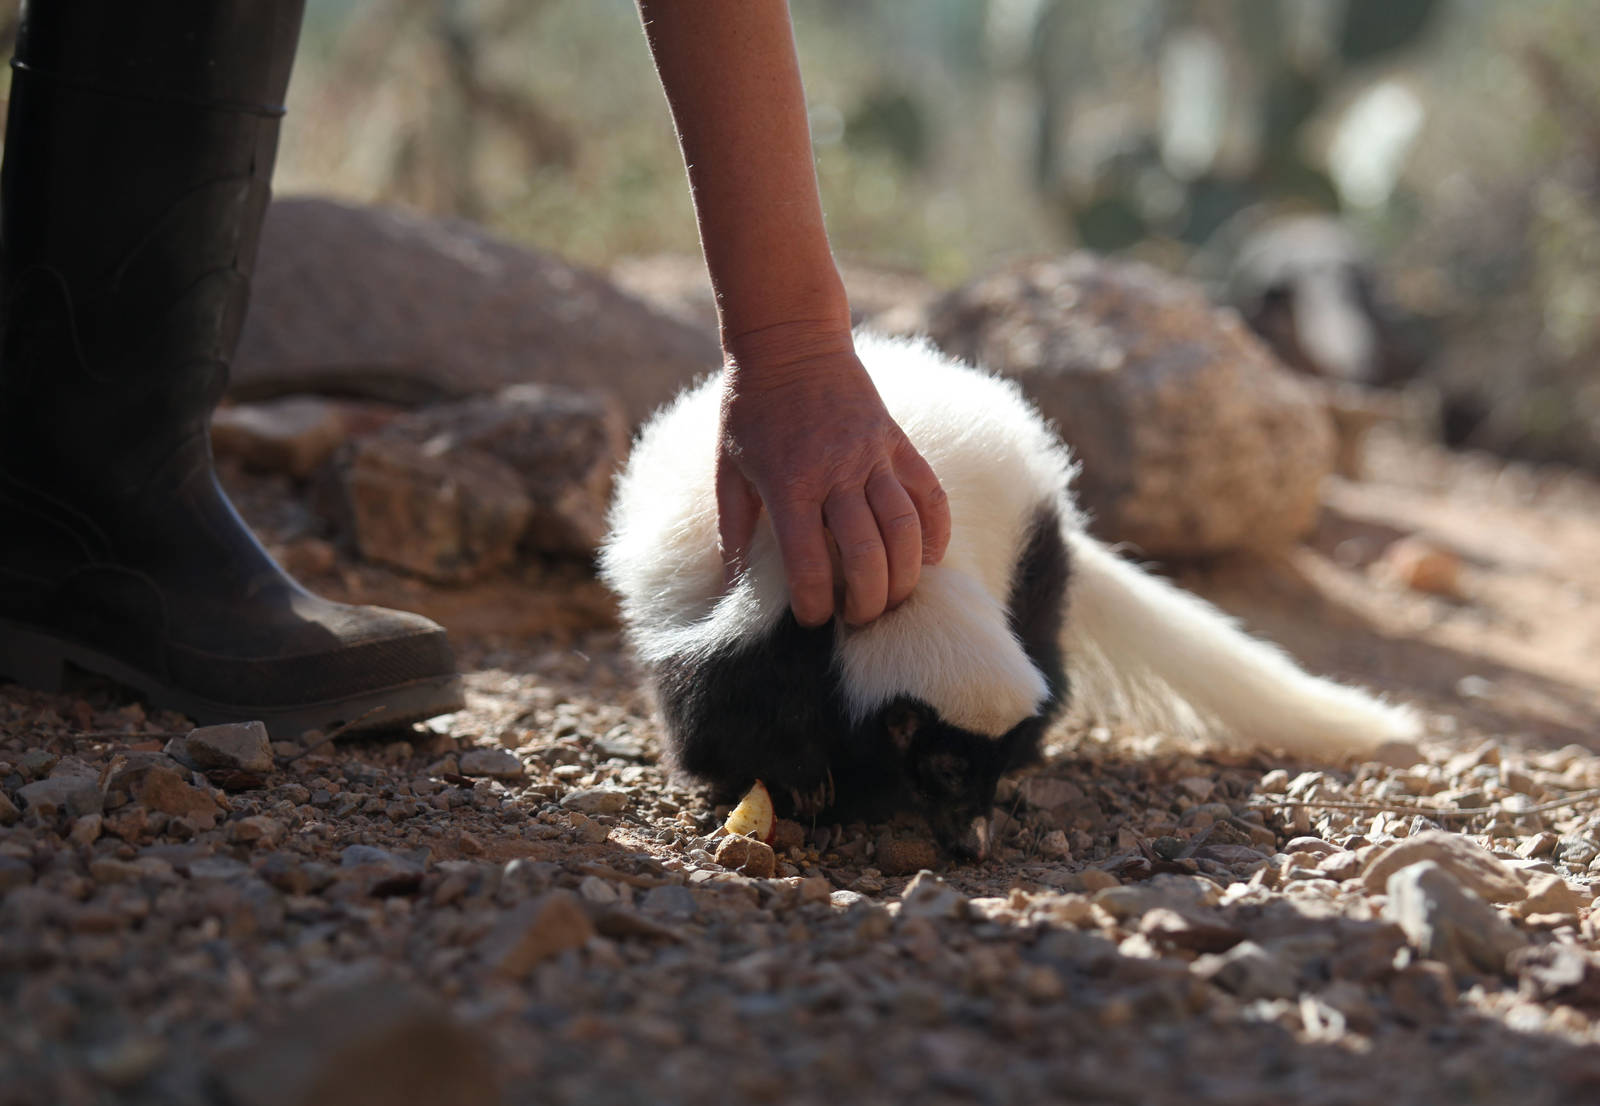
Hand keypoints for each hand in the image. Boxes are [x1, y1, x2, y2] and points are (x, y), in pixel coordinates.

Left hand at [716, 330, 950, 627]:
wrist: (789, 340)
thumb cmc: (750, 409)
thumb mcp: (728, 470)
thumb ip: (733, 533)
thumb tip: (729, 590)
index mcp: (788, 484)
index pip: (808, 563)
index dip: (815, 603)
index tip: (814, 620)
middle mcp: (836, 472)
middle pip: (866, 553)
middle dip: (868, 600)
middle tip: (860, 619)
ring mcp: (873, 456)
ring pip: (905, 529)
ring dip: (905, 575)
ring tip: (895, 599)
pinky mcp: (897, 443)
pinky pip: (930, 495)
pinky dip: (936, 533)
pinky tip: (929, 560)